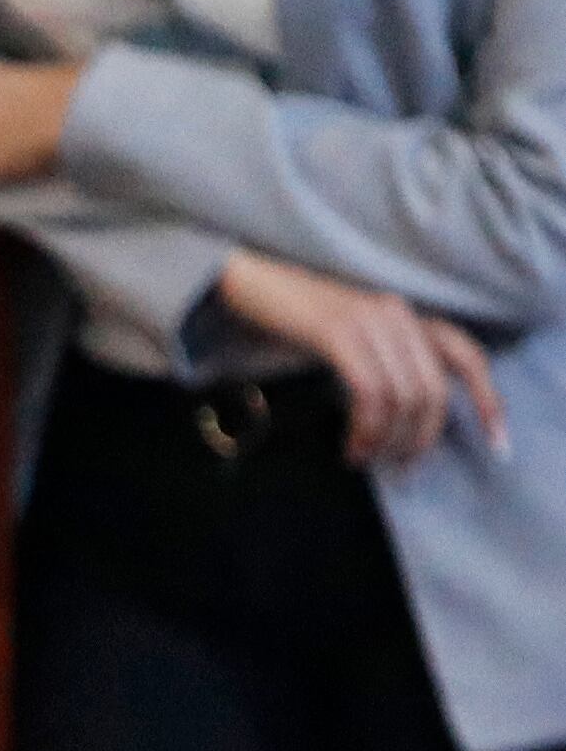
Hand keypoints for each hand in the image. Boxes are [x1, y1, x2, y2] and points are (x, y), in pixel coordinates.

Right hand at [215, 250, 508, 466]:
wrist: (252, 284)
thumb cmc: (294, 319)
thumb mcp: (351, 339)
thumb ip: (380, 362)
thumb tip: (397, 417)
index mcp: (407, 317)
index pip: (465, 358)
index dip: (488, 402)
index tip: (497, 444)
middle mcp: (398, 315)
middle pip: (433, 390)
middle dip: (420, 437)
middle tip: (399, 467)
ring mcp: (369, 321)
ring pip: (403, 395)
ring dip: (387, 439)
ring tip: (364, 458)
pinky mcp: (338, 332)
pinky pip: (369, 391)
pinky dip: (365, 427)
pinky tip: (351, 445)